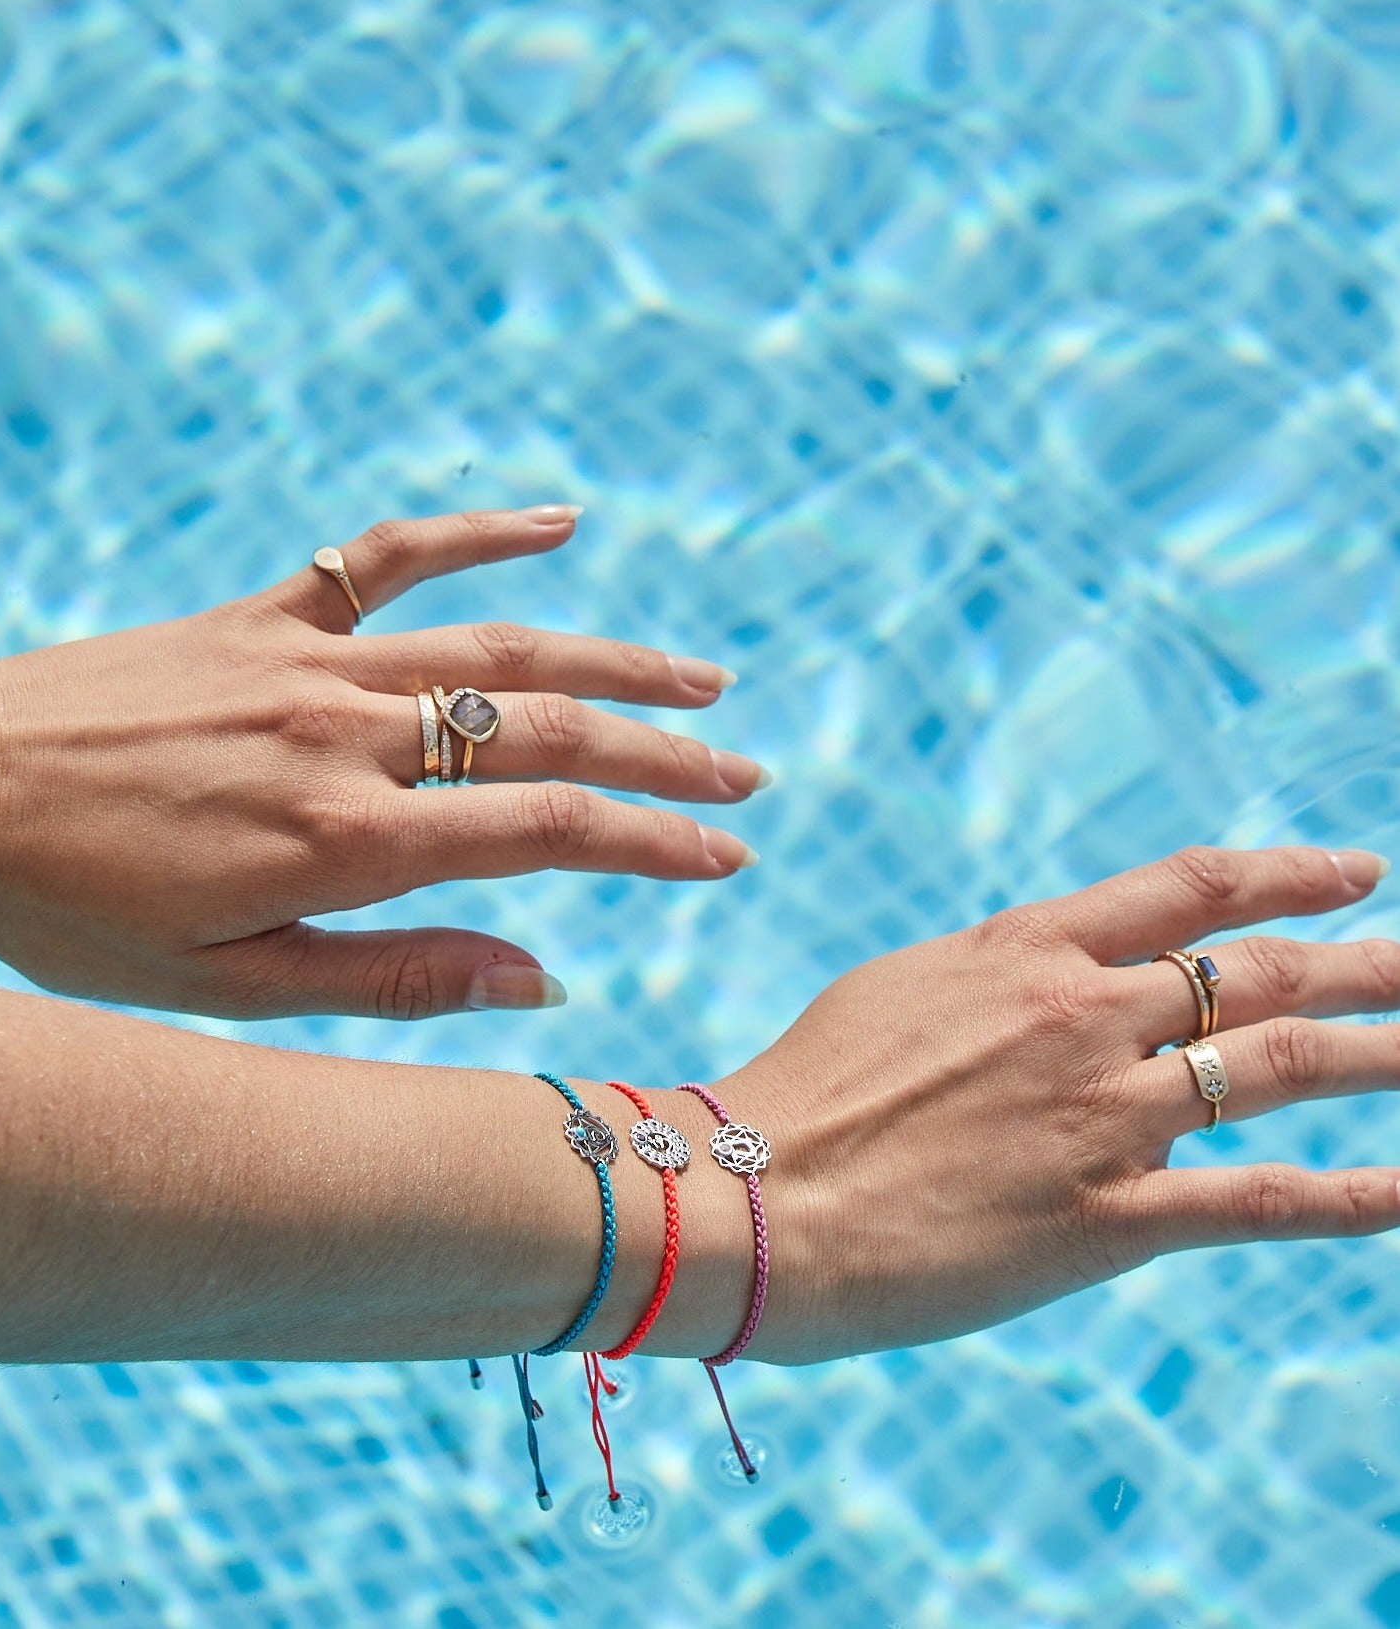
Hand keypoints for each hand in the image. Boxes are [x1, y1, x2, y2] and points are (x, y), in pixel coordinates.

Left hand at [0, 507, 766, 1017]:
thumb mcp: (230, 985)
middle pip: (547, 728)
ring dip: (613, 656)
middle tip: (748, 773)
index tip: (729, 850)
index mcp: (346, 842)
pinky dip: (478, 532)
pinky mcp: (267, 613)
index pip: (546, 830)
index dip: (653, 839)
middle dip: (664, 753)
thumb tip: (538, 973)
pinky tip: (559, 521)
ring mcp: (311, 662)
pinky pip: (390, 556)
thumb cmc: (72, 910)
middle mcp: (348, 738)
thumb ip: (396, 974)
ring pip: (496, 644)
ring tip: (702, 677)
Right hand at [706, 845, 1399, 1363]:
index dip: (1284, 874)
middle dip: (1367, 960)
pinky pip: (1260, 1201)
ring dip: (1386, 1051)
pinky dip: (1353, 1197)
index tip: (1352, 872)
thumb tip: (1067, 1007)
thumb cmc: (802, 1087)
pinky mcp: (1108, 1219)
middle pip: (1262, 973)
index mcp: (1025, 951)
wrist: (753, 1194)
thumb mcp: (900, 993)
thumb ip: (996, 987)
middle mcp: (1084, 1016)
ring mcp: (1104, 1115)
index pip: (1189, 891)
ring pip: (1286, 1067)